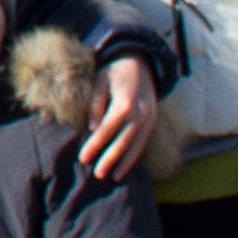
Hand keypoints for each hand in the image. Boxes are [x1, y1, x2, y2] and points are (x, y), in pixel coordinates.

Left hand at [80, 59, 161, 180]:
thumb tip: (92, 130)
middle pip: (124, 141)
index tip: (83, 158)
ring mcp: (150, 116)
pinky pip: (143, 140)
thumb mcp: (100, 83)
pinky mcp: (153, 119)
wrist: (140, 60)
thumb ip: (96, 106)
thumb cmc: (114, 71)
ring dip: (125, 162)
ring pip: (137, 145)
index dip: (95, 145)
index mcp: (124, 103)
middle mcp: (140, 112)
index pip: (106, 130)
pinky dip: (135, 154)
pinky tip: (126, 165)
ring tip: (114, 177)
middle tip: (98, 174)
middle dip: (110, 159)